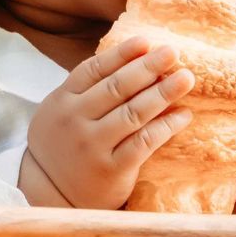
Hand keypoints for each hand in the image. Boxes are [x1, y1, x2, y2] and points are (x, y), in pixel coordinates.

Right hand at [19, 31, 193, 211]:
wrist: (49, 194)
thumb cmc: (64, 145)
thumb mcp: (61, 112)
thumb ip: (87, 89)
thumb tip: (135, 59)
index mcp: (62, 100)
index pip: (94, 69)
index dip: (121, 54)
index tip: (147, 42)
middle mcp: (75, 121)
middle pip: (117, 88)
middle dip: (148, 67)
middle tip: (173, 52)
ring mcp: (92, 146)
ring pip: (133, 113)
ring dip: (163, 93)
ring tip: (186, 78)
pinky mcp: (111, 170)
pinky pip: (144, 143)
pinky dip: (166, 126)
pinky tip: (183, 115)